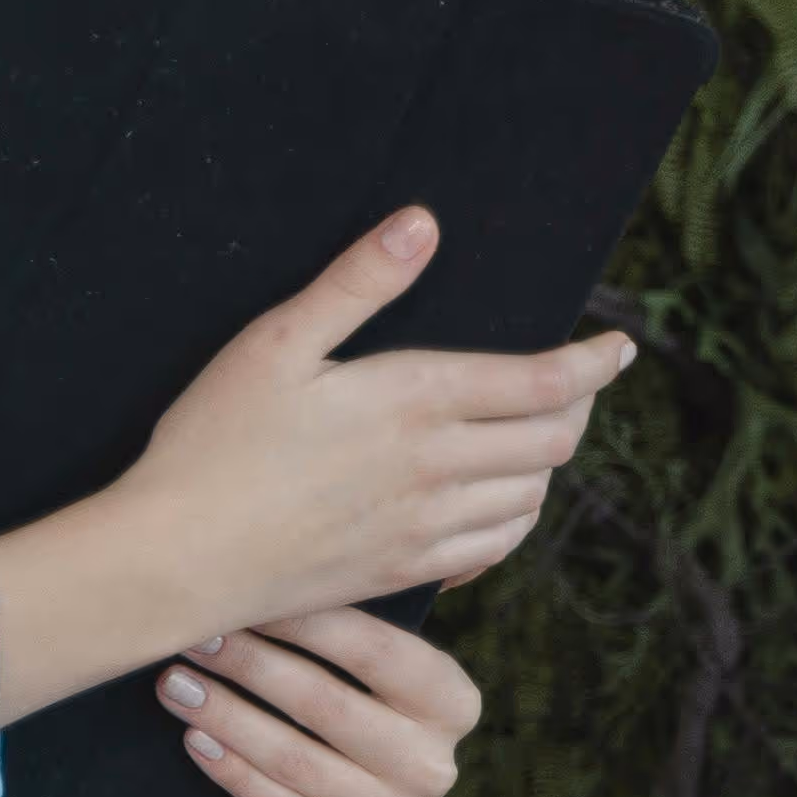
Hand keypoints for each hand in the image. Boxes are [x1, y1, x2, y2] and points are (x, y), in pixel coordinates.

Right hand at [0, 209, 625, 723]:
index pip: (545, 382)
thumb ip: (356, 282)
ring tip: (536, 432)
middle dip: (578, 407)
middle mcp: (436, 468)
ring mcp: (425, 527)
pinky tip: (498, 499)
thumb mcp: (275, 342)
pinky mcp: (405, 571)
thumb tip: (421, 225)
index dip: (596, 363)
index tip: (621, 347)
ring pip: (532, 495)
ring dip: (546, 461)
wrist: (175, 558)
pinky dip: (515, 517)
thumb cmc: (212, 441)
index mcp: (414, 401)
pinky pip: (495, 547)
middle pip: (555, 440)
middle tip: (575, 384)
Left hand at [156, 607, 485, 796]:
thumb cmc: (350, 705)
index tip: (242, 593)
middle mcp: (437, 765)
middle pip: (329, 705)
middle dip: (252, 666)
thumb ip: (362, 613)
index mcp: (453, 703)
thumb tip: (320, 534)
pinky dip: (234, 776)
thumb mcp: (372, 666)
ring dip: (227, 718)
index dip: (306, 622)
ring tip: (175, 686)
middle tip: (194, 638)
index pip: (379, 651)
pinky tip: (196, 744)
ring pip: (298, 762)